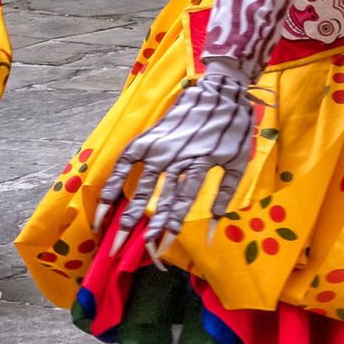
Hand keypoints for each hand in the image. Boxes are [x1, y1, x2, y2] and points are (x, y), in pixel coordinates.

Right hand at [95, 59, 255, 256]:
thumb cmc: (233, 129)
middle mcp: (176, 157)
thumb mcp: (238, 162)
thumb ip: (224, 197)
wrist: (219, 89)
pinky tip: (104, 203)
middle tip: (126, 254)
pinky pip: (125, 162)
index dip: (169, 228)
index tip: (160, 250)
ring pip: (139, 186)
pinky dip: (114, 182)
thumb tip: (211, 232)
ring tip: (110, 238)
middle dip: (142, 231)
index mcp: (200, 162)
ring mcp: (159, 146)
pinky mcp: (149, 138)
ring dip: (124, 214)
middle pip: (157, 201)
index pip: (181, 204)